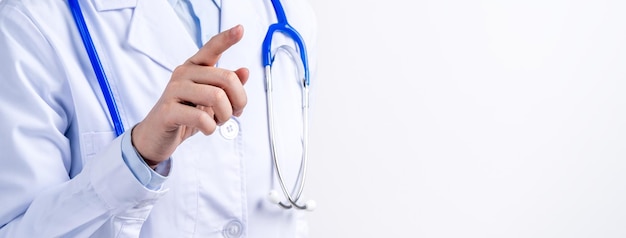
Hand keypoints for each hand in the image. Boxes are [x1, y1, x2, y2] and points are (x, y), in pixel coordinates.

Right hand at [132, 25, 248, 166]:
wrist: (157, 136)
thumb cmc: (185, 114)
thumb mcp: (210, 100)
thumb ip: (227, 86)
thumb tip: (244, 71)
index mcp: (194, 67)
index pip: (212, 48)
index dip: (227, 38)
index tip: (240, 29)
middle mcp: (184, 73)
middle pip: (227, 78)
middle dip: (239, 100)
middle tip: (234, 113)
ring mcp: (174, 90)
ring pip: (217, 97)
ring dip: (225, 116)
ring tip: (218, 121)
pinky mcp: (168, 110)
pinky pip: (202, 118)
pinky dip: (211, 127)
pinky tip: (206, 128)